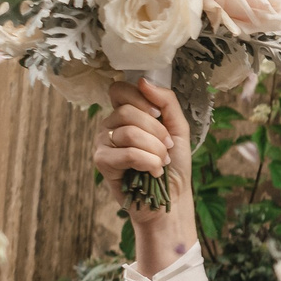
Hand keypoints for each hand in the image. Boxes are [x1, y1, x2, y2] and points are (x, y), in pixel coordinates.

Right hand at [94, 78, 198, 275]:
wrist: (171, 199)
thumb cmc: (174, 165)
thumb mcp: (178, 128)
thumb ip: (166, 101)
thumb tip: (144, 81)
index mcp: (125, 113)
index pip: (119, 90)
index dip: (140, 98)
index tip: (159, 115)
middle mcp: (109, 125)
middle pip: (127, 112)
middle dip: (157, 131)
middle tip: (167, 147)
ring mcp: (103, 143)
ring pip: (129, 132)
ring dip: (156, 149)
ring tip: (162, 162)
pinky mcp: (102, 162)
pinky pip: (127, 153)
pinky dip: (149, 162)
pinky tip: (154, 172)